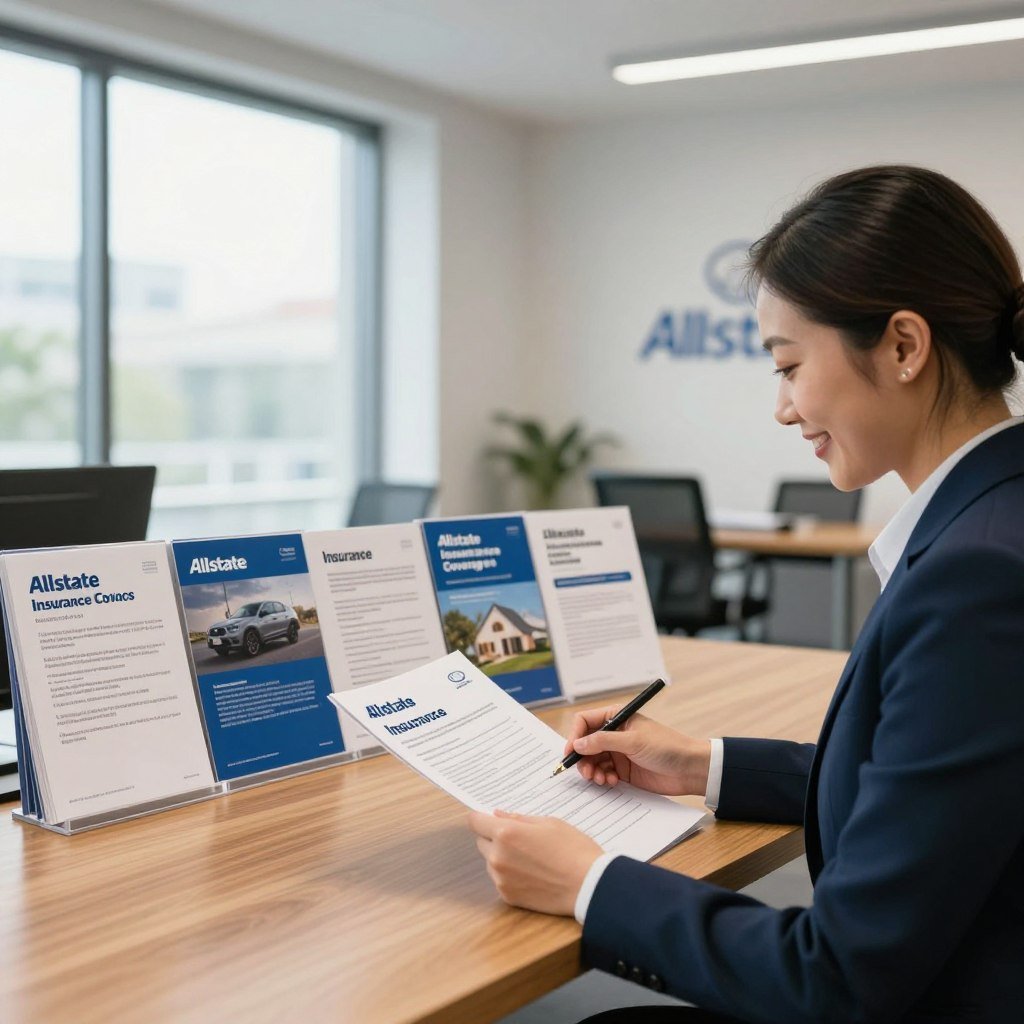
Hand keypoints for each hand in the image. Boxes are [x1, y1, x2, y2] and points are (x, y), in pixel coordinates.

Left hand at [467, 809, 601, 915]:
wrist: (589, 885)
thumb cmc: (573, 849)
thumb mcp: (549, 823)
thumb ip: (519, 818)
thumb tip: (498, 815)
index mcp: (506, 833)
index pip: (475, 821)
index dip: (482, 818)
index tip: (490, 819)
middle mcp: (498, 857)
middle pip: (481, 841)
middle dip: (494, 837)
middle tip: (520, 839)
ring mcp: (501, 879)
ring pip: (490, 861)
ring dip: (502, 857)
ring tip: (531, 858)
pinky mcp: (508, 897)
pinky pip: (500, 880)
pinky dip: (510, 875)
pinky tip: (532, 874)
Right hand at [564, 705, 710, 794]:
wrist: (690, 769)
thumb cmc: (667, 747)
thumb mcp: (633, 741)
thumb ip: (603, 741)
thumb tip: (577, 744)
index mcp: (617, 717)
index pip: (585, 721)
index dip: (575, 735)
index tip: (570, 752)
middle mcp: (614, 733)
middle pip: (586, 744)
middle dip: (582, 758)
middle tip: (586, 772)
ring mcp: (618, 752)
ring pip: (592, 760)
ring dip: (592, 771)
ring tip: (601, 779)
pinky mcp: (623, 769)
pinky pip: (603, 773)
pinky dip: (603, 778)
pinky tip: (611, 781)